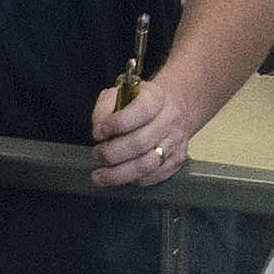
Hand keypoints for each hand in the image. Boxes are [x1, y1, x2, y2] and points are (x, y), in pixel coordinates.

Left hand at [91, 73, 205, 189]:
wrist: (174, 108)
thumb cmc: (140, 102)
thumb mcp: (120, 94)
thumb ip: (105, 109)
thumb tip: (98, 133)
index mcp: (155, 97)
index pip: (140, 111)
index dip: (117, 124)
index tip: (98, 132)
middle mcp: (170, 119)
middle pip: (141, 142)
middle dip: (112, 153)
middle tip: (97, 155)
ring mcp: (175, 141)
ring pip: (147, 165)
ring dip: (119, 174)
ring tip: (100, 175)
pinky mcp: (177, 160)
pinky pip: (154, 176)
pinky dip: (133, 180)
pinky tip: (119, 177)